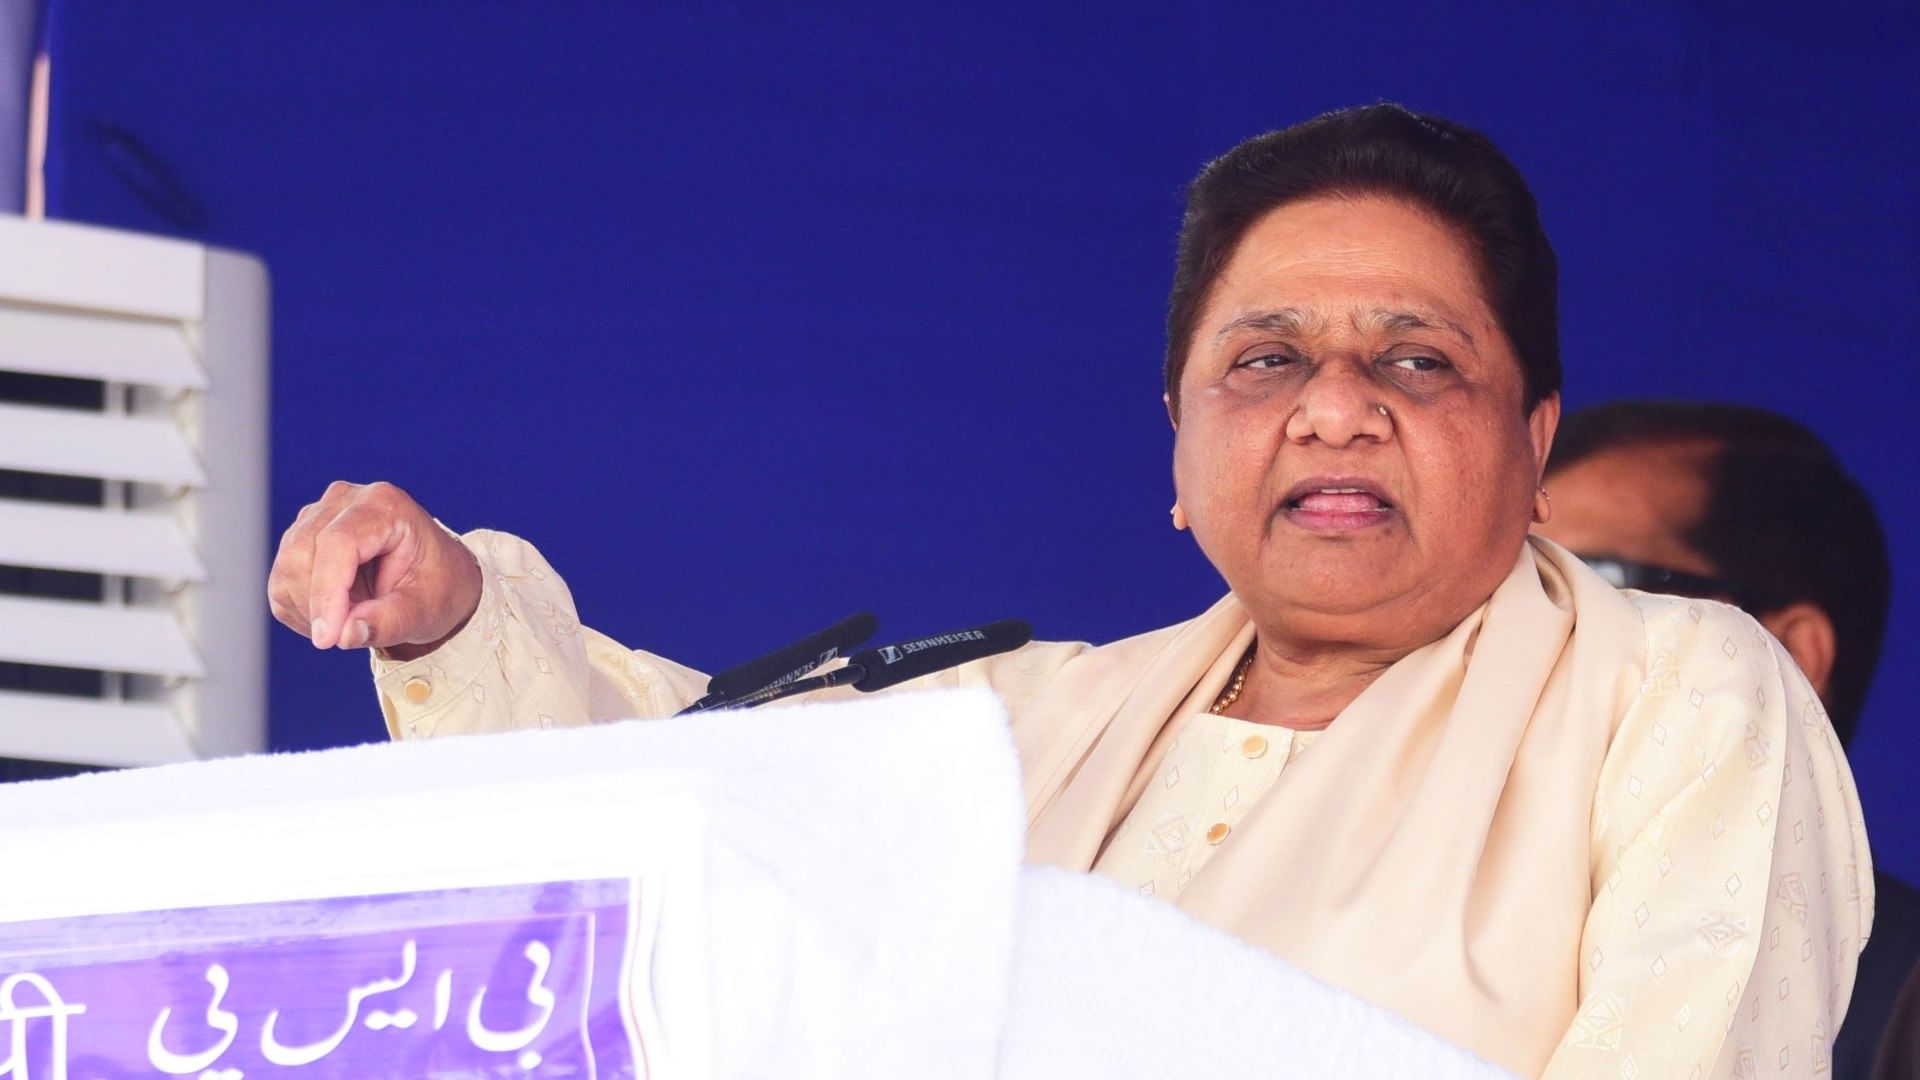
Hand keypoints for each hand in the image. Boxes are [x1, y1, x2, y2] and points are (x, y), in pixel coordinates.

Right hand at [267, 481, 481, 657]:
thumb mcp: (428, 610)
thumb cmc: (439, 586)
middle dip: (319, 606)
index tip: (328, 638)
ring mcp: (318, 516)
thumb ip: (389, 622)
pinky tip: (337, 614)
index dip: (327, 593)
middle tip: (352, 633)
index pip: (338, 543)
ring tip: (355, 618)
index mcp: (385, 505)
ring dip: (311, 611)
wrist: (437, 578)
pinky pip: (281, 584)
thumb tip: (346, 634)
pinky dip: (302, 611)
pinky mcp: (300, 539)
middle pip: (302, 554)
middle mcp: (345, 500)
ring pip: (286, 570)